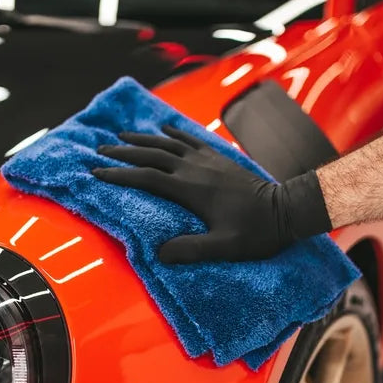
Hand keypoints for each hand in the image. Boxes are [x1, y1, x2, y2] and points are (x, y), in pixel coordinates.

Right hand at [93, 125, 331, 262]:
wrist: (286, 211)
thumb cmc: (256, 233)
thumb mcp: (224, 247)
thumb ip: (192, 250)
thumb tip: (159, 254)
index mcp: (191, 189)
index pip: (146, 178)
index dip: (120, 175)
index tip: (97, 173)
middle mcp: (195, 169)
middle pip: (151, 155)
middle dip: (123, 152)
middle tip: (99, 150)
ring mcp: (207, 160)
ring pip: (167, 143)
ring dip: (143, 139)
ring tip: (121, 136)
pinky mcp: (218, 158)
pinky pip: (190, 139)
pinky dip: (173, 132)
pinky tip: (163, 128)